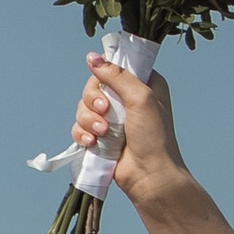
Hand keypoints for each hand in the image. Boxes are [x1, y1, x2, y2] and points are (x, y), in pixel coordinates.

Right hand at [72, 51, 186, 210]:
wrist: (149, 176)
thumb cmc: (153, 136)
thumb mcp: (140, 98)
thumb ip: (116, 75)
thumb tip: (92, 57)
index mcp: (143, 85)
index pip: (115, 67)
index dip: (105, 74)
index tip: (106, 86)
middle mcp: (127, 99)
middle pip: (94, 86)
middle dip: (93, 100)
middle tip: (104, 111)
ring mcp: (113, 119)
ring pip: (83, 107)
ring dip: (88, 120)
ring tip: (102, 134)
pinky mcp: (101, 137)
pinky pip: (80, 127)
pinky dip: (82, 134)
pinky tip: (92, 143)